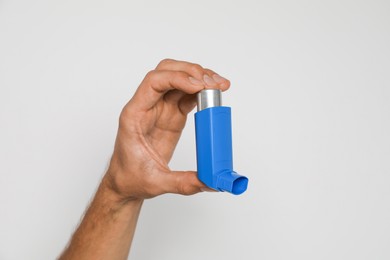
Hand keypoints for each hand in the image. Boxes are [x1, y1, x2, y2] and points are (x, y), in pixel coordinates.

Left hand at [104, 59, 229, 200]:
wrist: (126, 181)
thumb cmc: (131, 177)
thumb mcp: (156, 182)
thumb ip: (183, 182)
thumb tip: (210, 182)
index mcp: (134, 114)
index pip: (153, 82)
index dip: (177, 78)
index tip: (199, 86)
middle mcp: (147, 105)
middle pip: (167, 72)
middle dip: (192, 72)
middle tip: (213, 83)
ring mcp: (160, 108)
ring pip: (179, 79)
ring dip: (200, 78)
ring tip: (220, 86)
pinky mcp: (172, 114)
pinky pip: (188, 95)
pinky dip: (202, 92)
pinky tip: (215, 96)